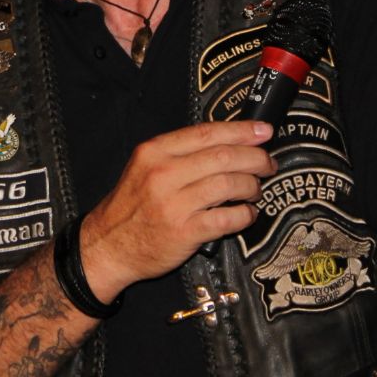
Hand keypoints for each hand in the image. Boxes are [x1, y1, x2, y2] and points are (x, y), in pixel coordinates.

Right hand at [81, 120, 274, 298]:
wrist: (109, 245)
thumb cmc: (132, 207)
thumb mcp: (145, 168)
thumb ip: (180, 154)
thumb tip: (227, 143)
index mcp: (154, 152)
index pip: (206, 133)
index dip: (241, 130)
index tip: (263, 131)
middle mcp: (163, 174)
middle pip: (223, 157)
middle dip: (255, 158)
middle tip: (267, 164)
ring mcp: (173, 203)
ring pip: (229, 184)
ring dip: (251, 186)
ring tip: (255, 190)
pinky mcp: (184, 232)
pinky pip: (228, 218)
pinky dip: (245, 215)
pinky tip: (246, 214)